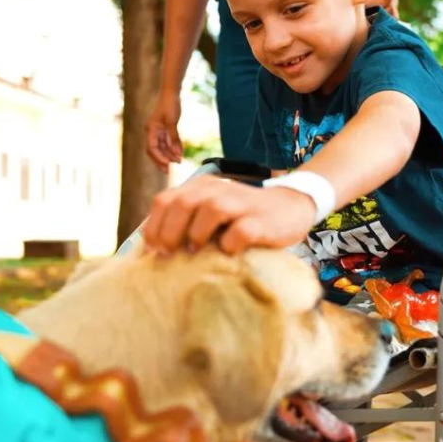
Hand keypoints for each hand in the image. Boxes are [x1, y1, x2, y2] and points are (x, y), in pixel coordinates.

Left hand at [143, 176, 317, 254]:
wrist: (291, 206)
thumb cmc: (243, 216)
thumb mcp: (212, 210)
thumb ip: (187, 219)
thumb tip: (155, 249)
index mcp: (201, 186)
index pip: (165, 199)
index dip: (153, 225)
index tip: (151, 248)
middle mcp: (218, 190)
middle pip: (183, 203)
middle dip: (169, 232)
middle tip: (168, 254)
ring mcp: (241, 203)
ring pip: (211, 209)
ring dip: (196, 233)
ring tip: (193, 251)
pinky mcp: (261, 220)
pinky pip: (241, 231)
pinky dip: (230, 243)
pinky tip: (227, 252)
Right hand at [145, 91, 183, 171]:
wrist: (171, 93)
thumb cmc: (170, 105)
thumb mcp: (172, 121)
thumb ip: (174, 138)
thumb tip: (177, 155)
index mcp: (151, 129)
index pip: (152, 148)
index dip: (159, 158)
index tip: (168, 165)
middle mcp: (152, 132)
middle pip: (154, 150)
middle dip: (161, 160)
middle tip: (169, 171)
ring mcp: (157, 131)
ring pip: (161, 148)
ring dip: (169, 155)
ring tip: (178, 162)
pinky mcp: (163, 130)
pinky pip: (166, 142)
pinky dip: (172, 148)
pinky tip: (179, 154)